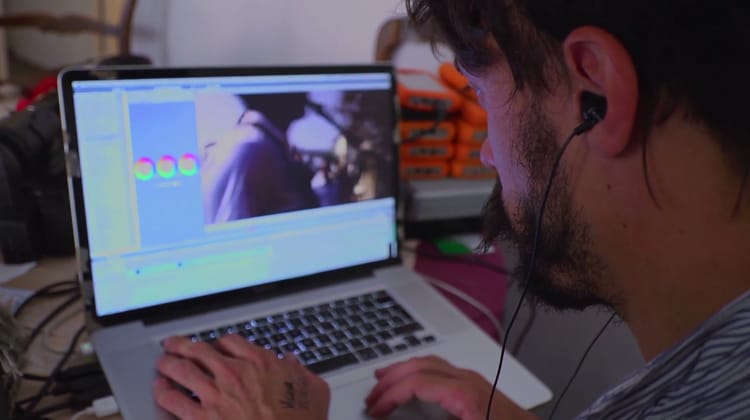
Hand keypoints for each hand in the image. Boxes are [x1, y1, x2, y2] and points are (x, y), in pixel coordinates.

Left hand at [153, 335, 329, 419]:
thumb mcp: (313, 390)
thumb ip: (301, 371)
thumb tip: (294, 363)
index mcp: (260, 363)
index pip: (230, 341)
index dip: (220, 342)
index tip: (216, 345)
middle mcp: (234, 374)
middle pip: (200, 350)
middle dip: (183, 346)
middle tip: (174, 344)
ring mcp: (215, 395)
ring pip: (182, 370)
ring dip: (168, 364)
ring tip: (161, 363)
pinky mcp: (201, 418)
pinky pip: (174, 401)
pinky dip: (163, 393)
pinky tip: (160, 390)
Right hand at [365, 355, 534, 419]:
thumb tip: (402, 419)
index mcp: (463, 393)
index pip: (415, 383)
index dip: (390, 395)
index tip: (375, 410)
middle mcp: (467, 380)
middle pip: (420, 366)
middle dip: (391, 378)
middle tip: (371, 396)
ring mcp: (473, 380)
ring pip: (430, 363)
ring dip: (404, 370)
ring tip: (383, 379)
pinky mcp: (477, 387)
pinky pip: (440, 369)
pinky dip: (419, 371)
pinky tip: (414, 380)